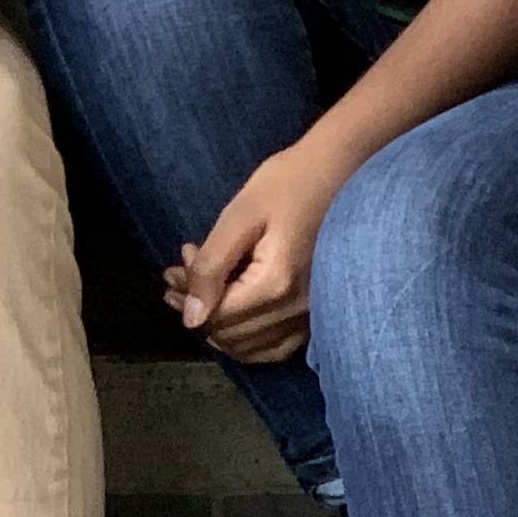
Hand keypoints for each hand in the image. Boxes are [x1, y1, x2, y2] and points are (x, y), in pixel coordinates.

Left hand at [163, 138, 354, 365]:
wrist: (341, 169)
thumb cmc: (288, 182)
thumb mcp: (240, 215)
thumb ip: (212, 266)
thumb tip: (189, 317)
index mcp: (276, 284)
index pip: (216, 317)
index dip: (187, 296)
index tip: (176, 265)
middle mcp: (297, 310)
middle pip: (229, 335)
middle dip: (197, 307)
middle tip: (183, 274)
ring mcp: (312, 316)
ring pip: (250, 348)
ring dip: (219, 325)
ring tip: (203, 292)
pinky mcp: (318, 313)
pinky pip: (278, 348)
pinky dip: (250, 340)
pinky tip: (236, 316)